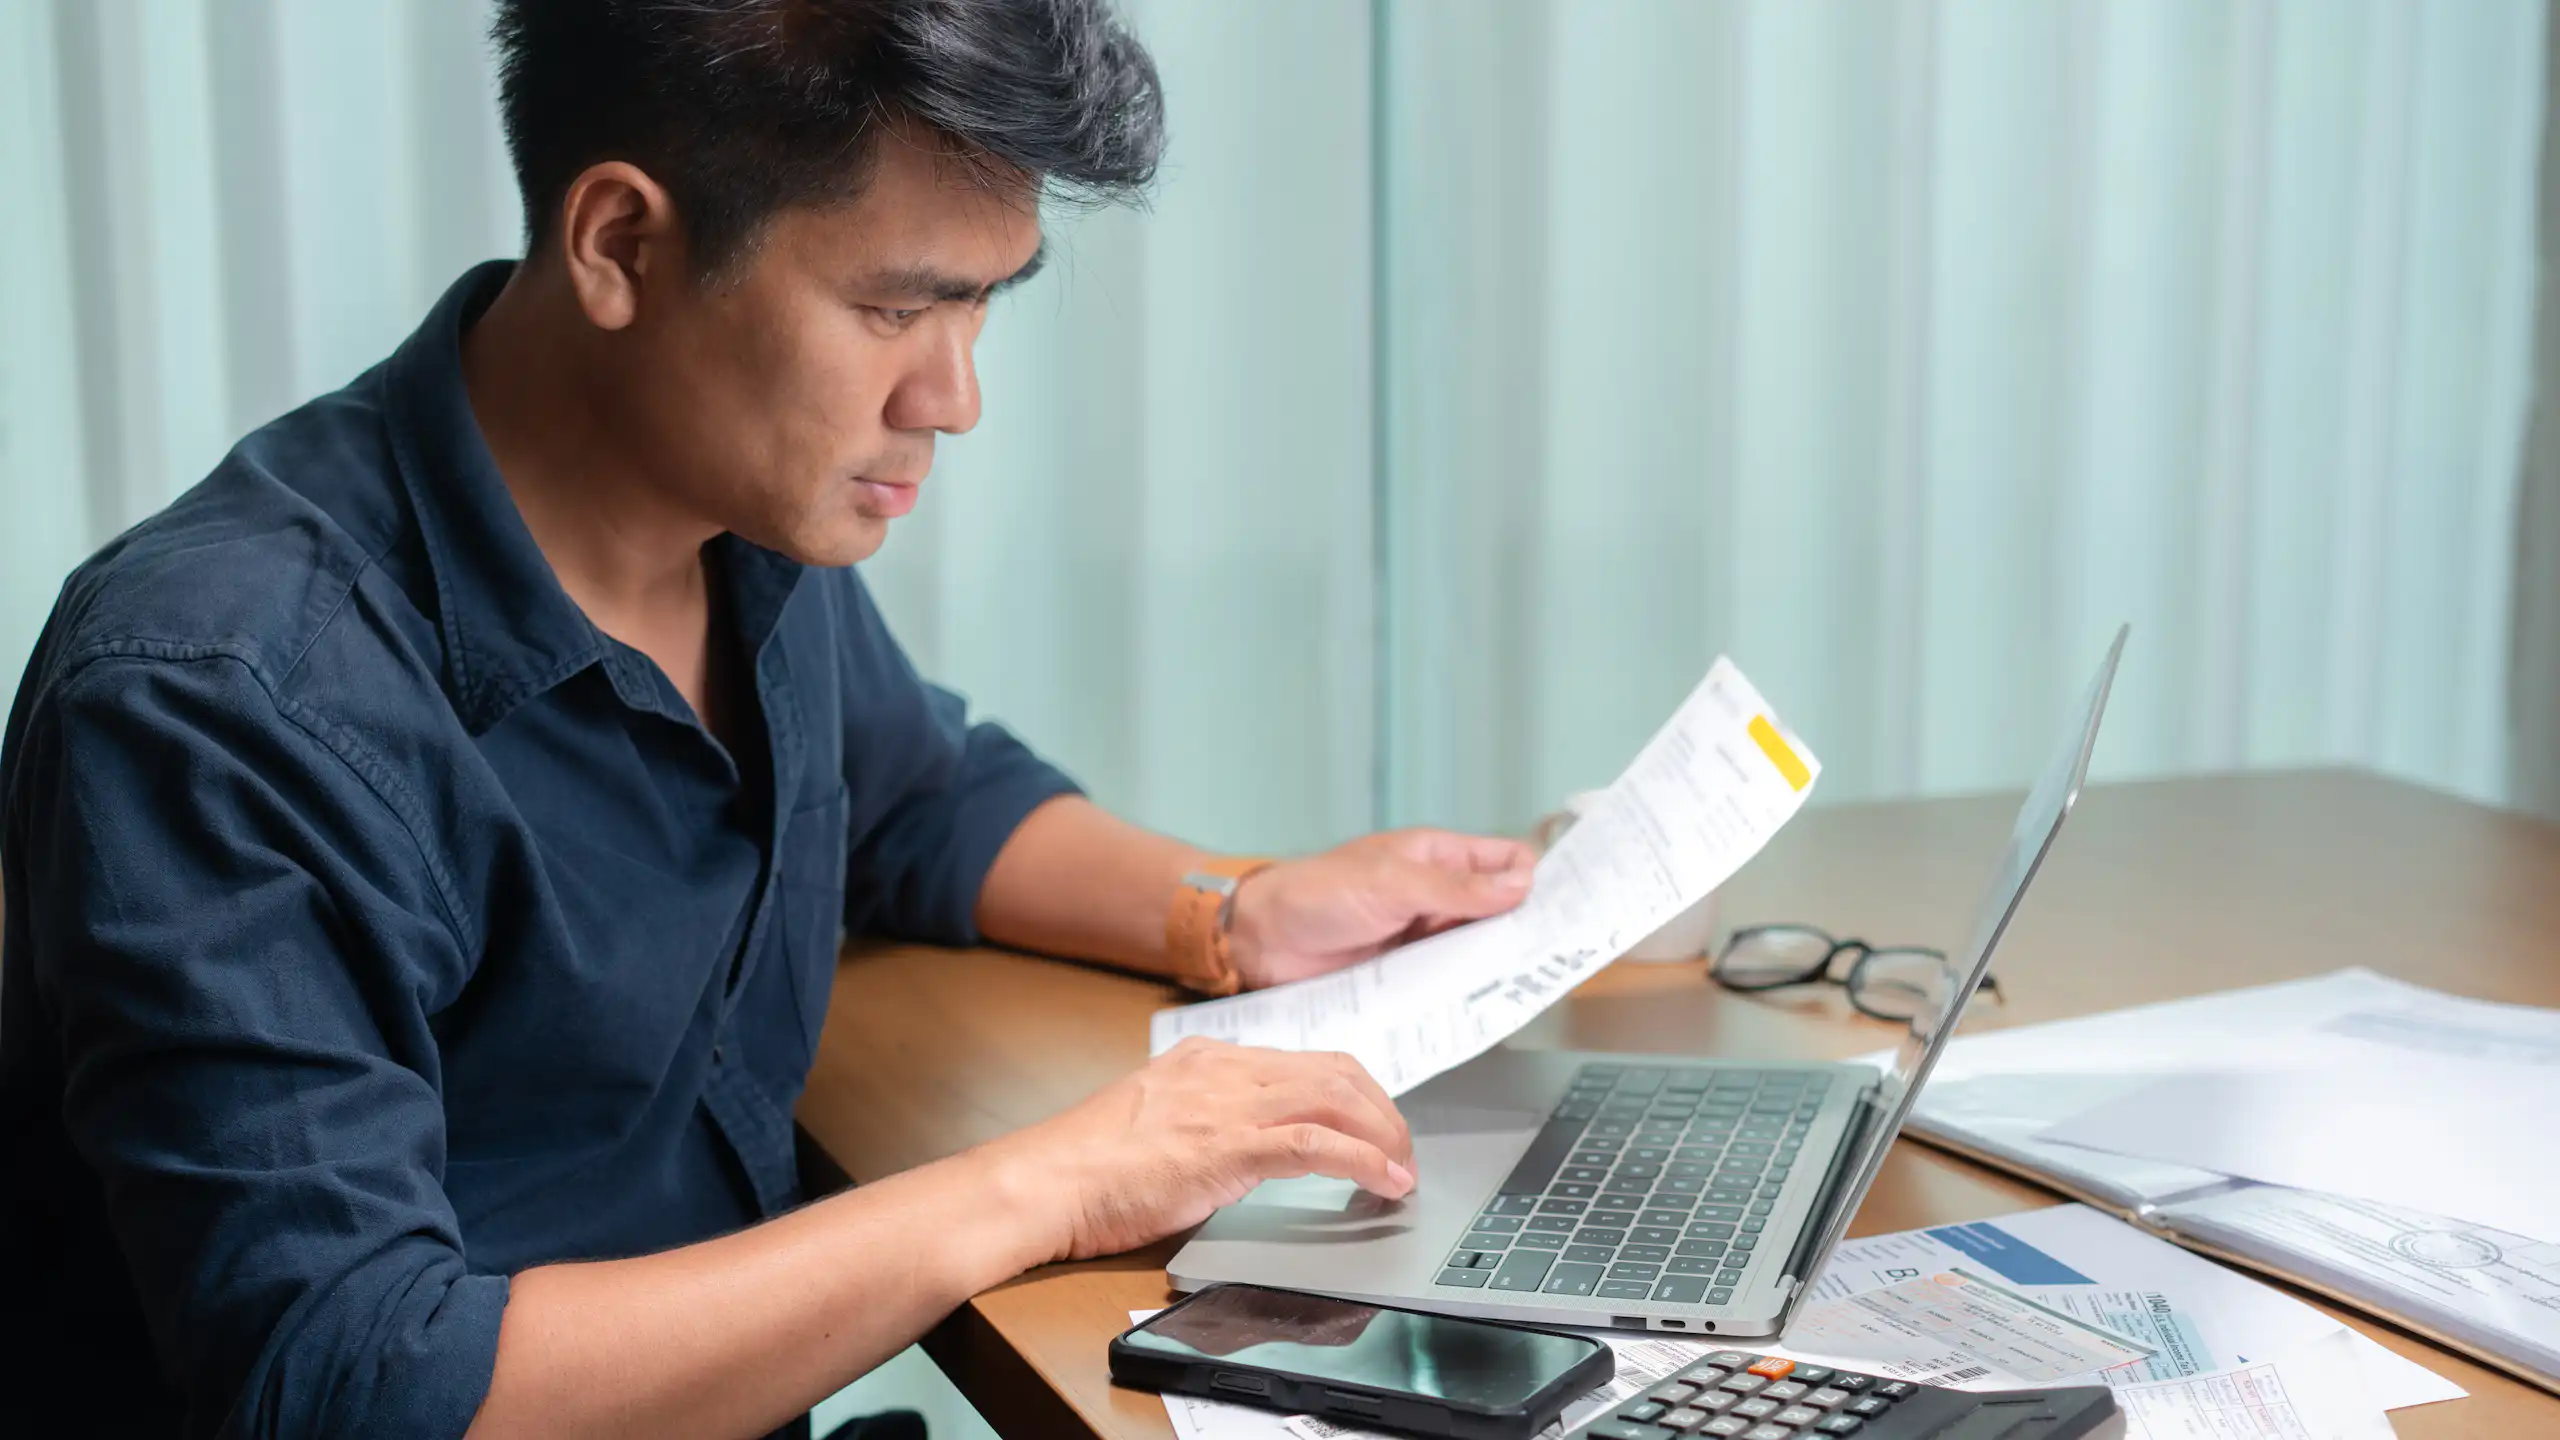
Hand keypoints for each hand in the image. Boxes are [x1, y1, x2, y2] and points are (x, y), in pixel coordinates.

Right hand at [987, 1039, 1416, 1261]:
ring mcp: (1227, 1104)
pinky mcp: (1226, 1147)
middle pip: (1336, 1071)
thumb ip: (1204, 1121)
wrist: (1043, 1183)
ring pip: (1337, 1097)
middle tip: (1401, 1149)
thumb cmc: (1085, 1167)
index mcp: (1206, 1059)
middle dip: (1382, 1110)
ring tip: (1403, 1169)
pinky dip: (1364, 1161)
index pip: (1305, 1061)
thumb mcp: (1156, 1123)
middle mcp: (1223, 1069)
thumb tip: (1247, 1148)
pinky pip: (1317, 1144)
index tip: (1373, 1124)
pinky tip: (1385, 1182)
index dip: (1354, 1094)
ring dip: (1384, 1134)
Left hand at [1227, 828, 1538, 988]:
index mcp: (1438, 858)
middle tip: (1557, 955)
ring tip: (1527, 985)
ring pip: (1478, 951)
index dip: (1537, 878)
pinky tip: (1484, 1007)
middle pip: (1500, 911)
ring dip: (1497, 965)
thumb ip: (1456, 888)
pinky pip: (1447, 984)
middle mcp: (1437, 898)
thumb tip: (1522, 885)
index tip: (1566, 906)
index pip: (1506, 860)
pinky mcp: (1407, 976)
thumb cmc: (1318, 893)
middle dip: (1526, 929)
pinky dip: (1466, 993)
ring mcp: (1423, 939)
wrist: (1262, 941)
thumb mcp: (1392, 883)